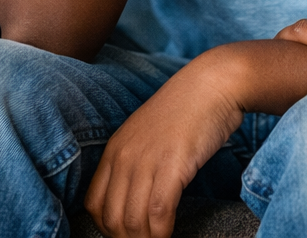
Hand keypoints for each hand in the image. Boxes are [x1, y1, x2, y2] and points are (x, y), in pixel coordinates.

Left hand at [86, 55, 244, 237]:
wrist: (213, 84)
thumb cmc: (188, 109)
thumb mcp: (148, 133)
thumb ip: (137, 160)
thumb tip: (137, 196)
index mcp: (115, 149)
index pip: (93, 204)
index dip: (107, 227)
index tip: (127, 233)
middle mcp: (125, 157)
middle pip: (111, 218)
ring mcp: (147, 161)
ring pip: (133, 221)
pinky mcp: (173, 166)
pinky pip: (159, 213)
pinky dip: (162, 232)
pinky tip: (171, 234)